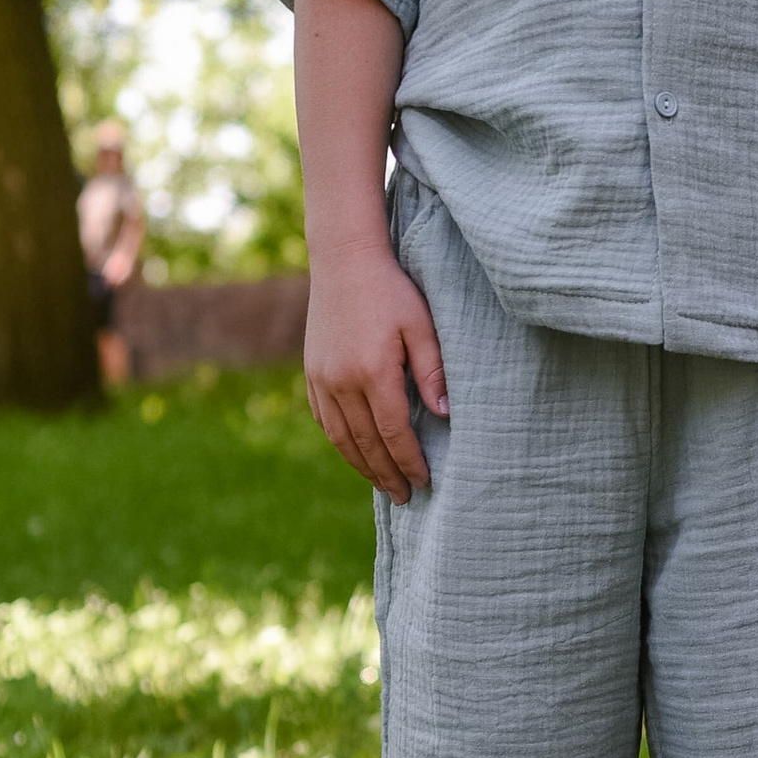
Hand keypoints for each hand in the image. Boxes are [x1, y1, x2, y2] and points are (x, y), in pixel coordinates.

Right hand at [304, 246, 448, 499]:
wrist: (343, 260)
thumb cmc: (391, 290)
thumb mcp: (421, 325)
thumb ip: (432, 370)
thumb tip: (445, 415)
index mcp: (372, 373)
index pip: (394, 434)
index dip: (410, 462)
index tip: (425, 482)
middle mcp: (341, 382)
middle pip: (366, 444)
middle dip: (387, 474)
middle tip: (405, 497)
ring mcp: (321, 379)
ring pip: (341, 438)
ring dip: (362, 466)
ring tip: (383, 484)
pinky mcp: (311, 372)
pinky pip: (323, 420)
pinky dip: (340, 443)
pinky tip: (356, 453)